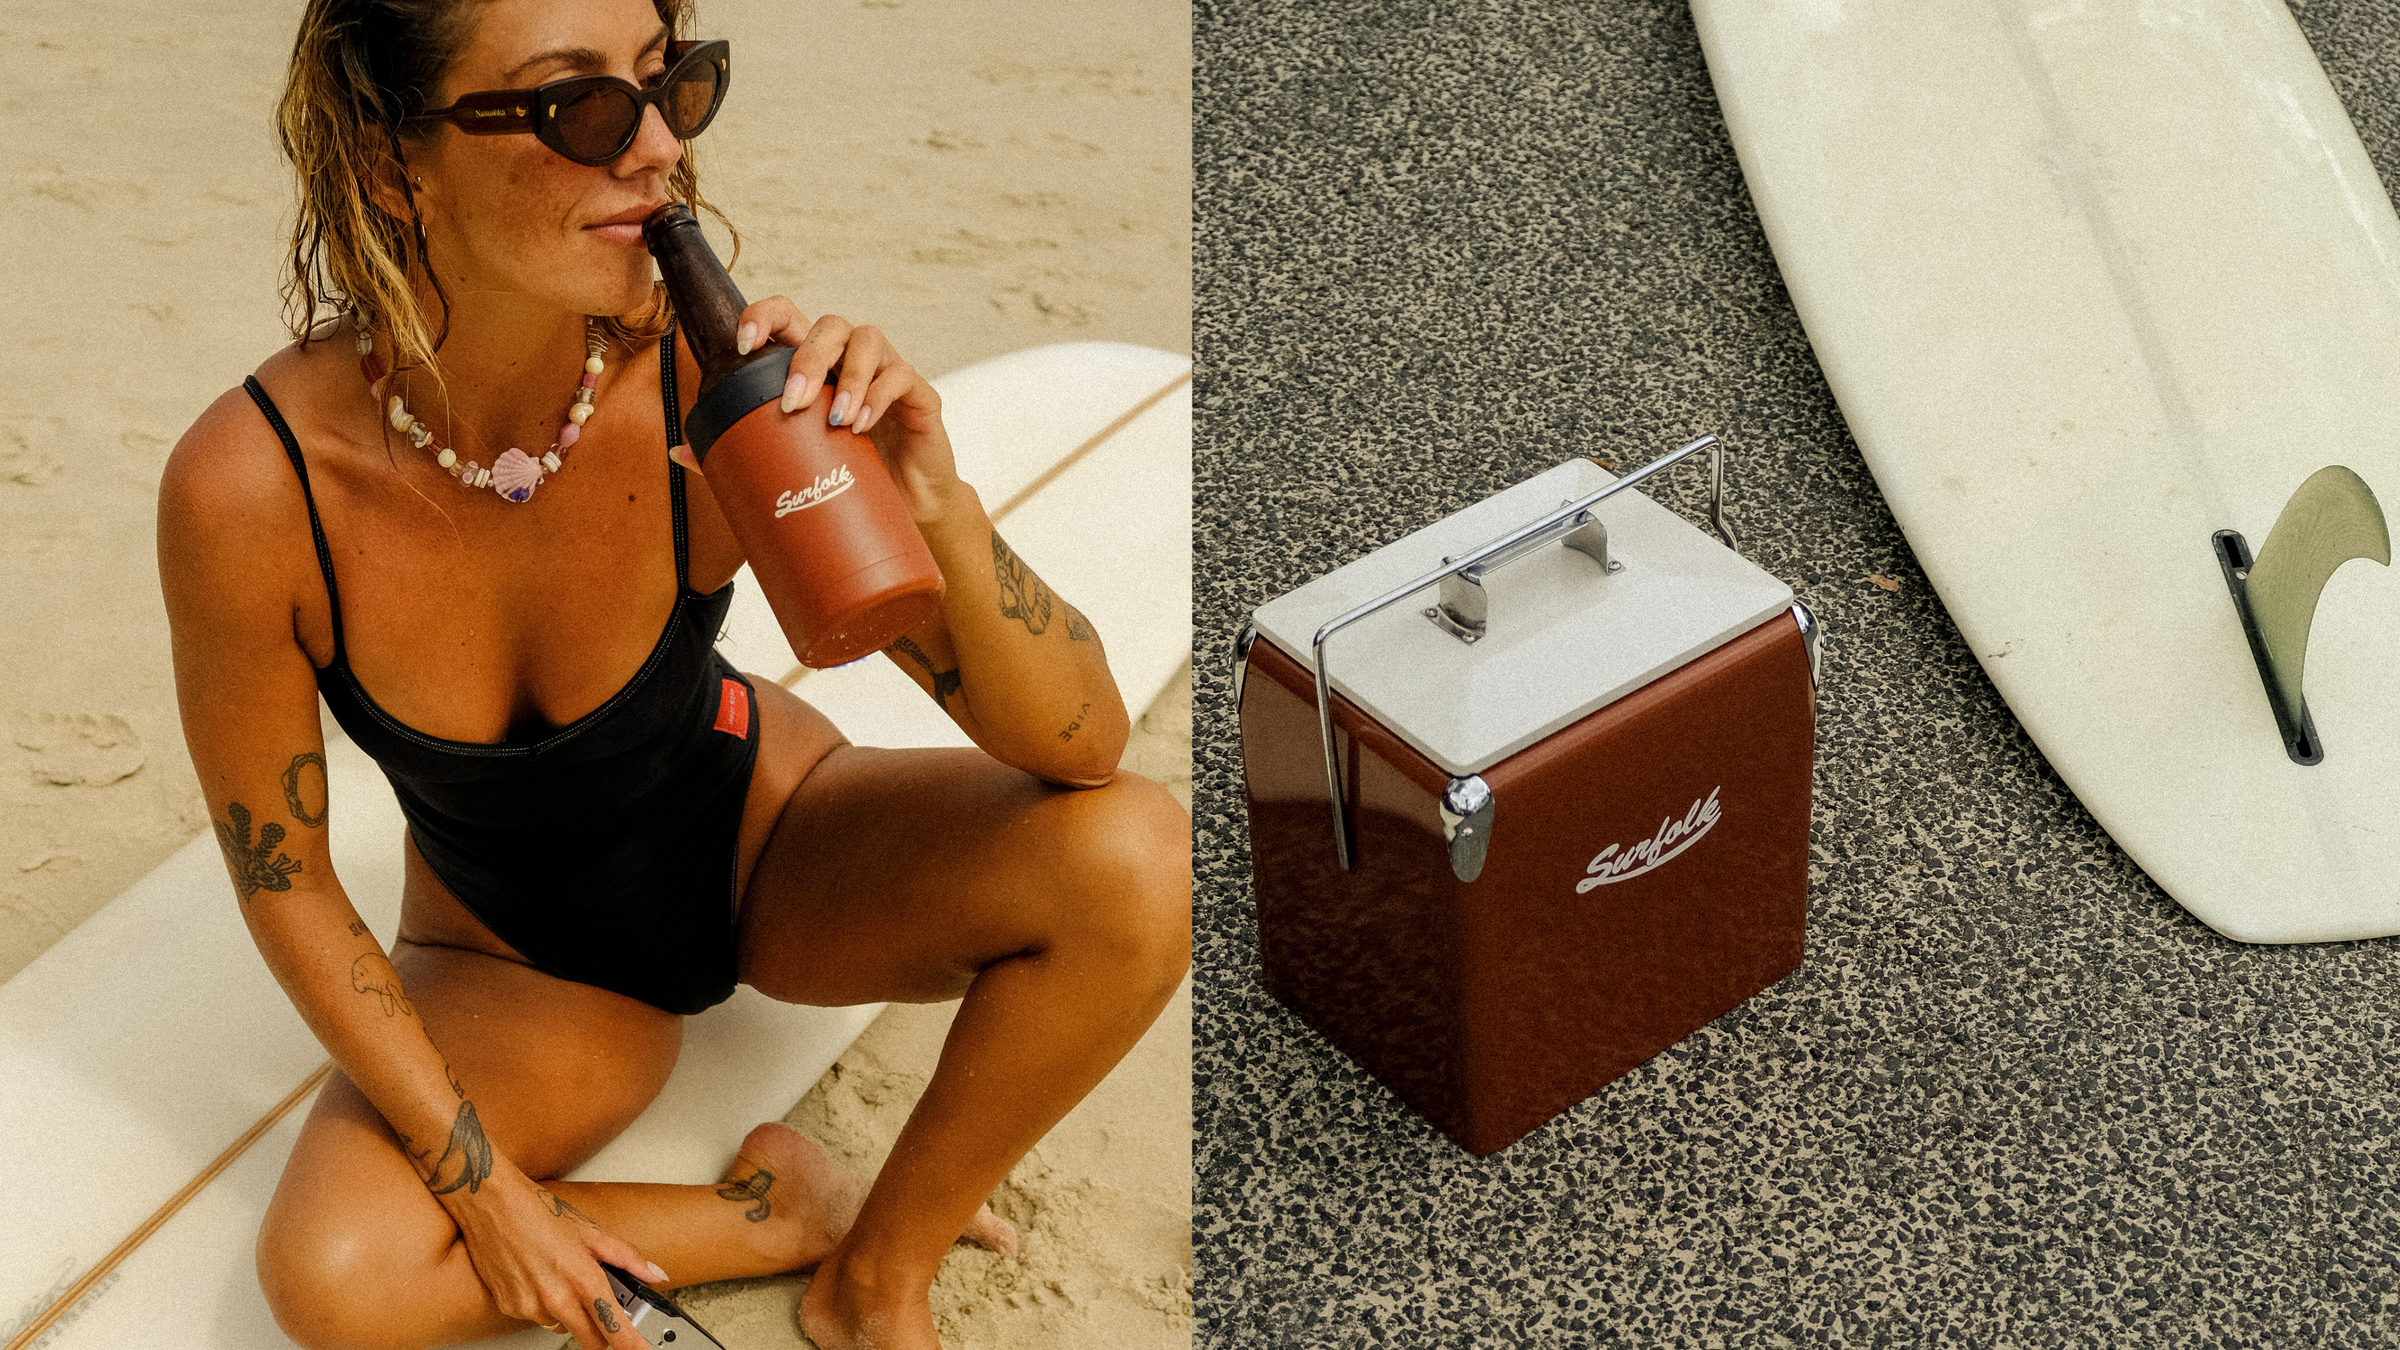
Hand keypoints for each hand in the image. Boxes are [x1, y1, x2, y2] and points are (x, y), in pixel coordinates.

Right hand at [434, 1153, 662, 1349]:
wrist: (491, 1203)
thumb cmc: (539, 1211)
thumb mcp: (590, 1231)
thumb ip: (626, 1257)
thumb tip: (654, 1274)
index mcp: (582, 1277)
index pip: (613, 1327)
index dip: (631, 1344)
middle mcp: (556, 1298)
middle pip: (590, 1340)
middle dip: (602, 1334)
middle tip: (605, 1314)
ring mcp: (530, 1305)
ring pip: (562, 1327)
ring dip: (571, 1315)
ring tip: (563, 1280)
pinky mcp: (509, 1307)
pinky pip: (537, 1318)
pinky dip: (544, 1306)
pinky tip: (540, 1279)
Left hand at [671, 297, 962, 519]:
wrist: (910, 513)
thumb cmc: (850, 478)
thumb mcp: (795, 464)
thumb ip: (740, 452)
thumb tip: (679, 451)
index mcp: (815, 363)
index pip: (788, 317)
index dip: (764, 317)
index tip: (742, 343)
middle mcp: (849, 358)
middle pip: (828, 325)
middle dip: (806, 358)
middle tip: (791, 403)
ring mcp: (887, 372)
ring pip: (867, 340)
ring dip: (847, 376)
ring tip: (833, 419)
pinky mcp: (920, 395)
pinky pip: (901, 376)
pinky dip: (879, 396)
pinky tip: (862, 424)